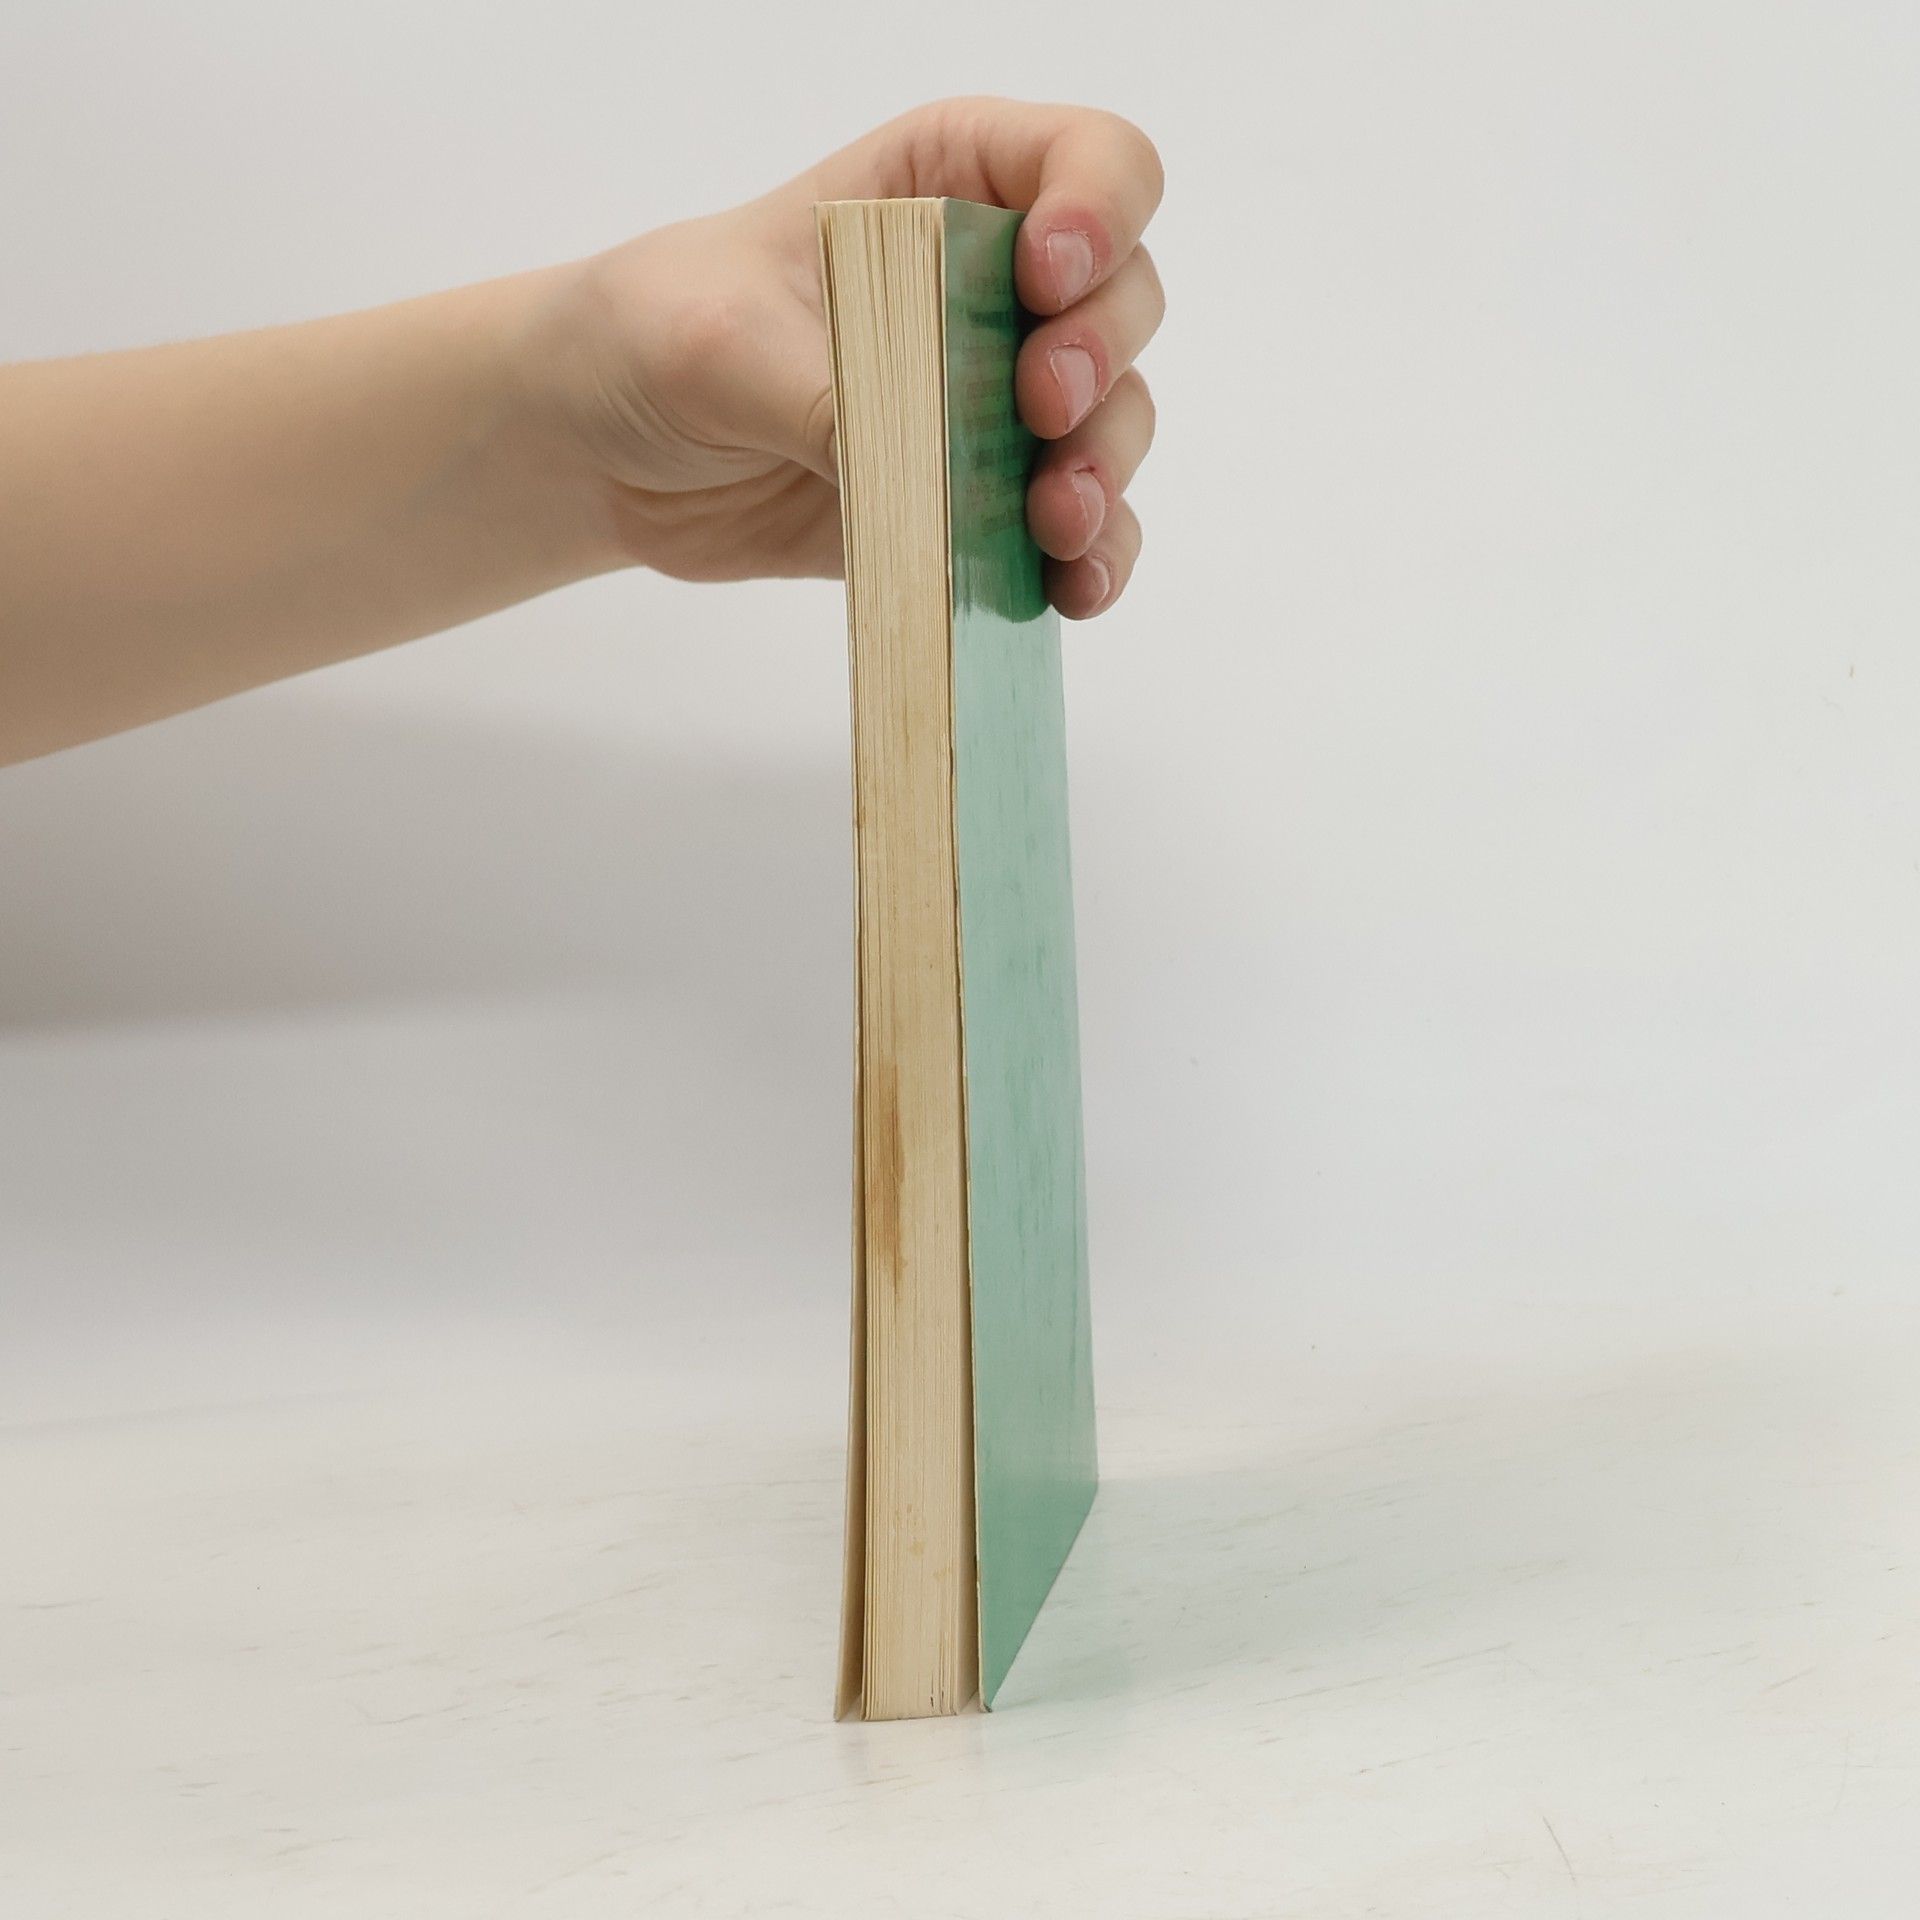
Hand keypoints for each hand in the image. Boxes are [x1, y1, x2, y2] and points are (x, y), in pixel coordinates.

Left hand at [561, 98, 1163, 618]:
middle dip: (1098, 359)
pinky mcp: (979, 505)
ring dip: (1101, 472)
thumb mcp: (725, 342)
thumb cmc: (655, 334)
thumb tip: (926, 475)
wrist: (605, 450)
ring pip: (1111, 424)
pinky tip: (1073, 589)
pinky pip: (1073, 531)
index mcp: (944, 187)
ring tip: (1055, 521)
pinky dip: (1089, 559)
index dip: (1099, 210)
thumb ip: (831, 395)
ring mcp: (994, 403)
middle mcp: (995, 286)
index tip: (1046, 273)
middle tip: (1040, 408)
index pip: (1086, 164)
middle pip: (1122, 301)